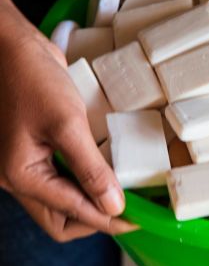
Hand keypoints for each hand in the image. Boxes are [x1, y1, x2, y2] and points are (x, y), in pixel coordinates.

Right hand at [0, 23, 135, 241]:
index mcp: (21, 176)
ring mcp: (30, 162)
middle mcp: (21, 175)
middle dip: (97, 218)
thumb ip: (90, 168)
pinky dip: (86, 179)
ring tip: (126, 192)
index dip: (107, 219)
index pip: (71, 213)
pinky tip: (109, 169)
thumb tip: (113, 205)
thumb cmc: (32, 79)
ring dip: (92, 199)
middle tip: (133, 209)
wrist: (13, 47)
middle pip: (62, 217)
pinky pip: (64, 176)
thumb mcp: (67, 124)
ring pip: (62, 199)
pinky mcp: (40, 147)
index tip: (138, 218)